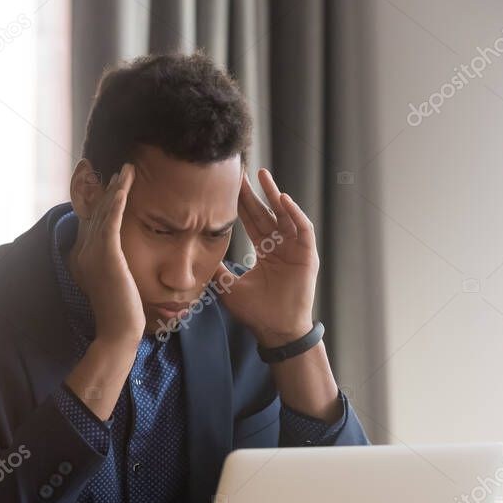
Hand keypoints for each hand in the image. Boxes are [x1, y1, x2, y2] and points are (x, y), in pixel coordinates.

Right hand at [69, 163, 144, 344]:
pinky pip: (111, 221)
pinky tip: (123, 186)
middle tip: (118, 168)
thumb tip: (119, 259)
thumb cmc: (121, 312)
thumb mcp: (114, 283)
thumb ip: (111, 266)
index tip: (111, 184)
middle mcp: (84, 251)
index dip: (101, 201)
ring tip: (126, 170)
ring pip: (104, 213)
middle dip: (107, 189)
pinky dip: (116, 202)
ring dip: (115, 188)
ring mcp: (93, 253)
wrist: (118, 331)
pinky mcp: (106, 255)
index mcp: (84, 257)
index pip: (93, 222)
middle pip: (96, 213)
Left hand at [213, 168, 318, 346]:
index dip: (240, 204)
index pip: (251, 221)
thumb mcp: (229, 287)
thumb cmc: (256, 312)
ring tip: (262, 175)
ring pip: (285, 214)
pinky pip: (303, 228)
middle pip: (265, 213)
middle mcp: (281, 246)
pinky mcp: (308, 254)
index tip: (228, 186)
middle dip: (253, 193)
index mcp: (265, 251)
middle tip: (241, 172)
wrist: (276, 331)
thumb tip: (194, 258)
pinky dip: (294, 213)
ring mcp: (295, 249)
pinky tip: (281, 199)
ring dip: (273, 194)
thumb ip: (216, 270)